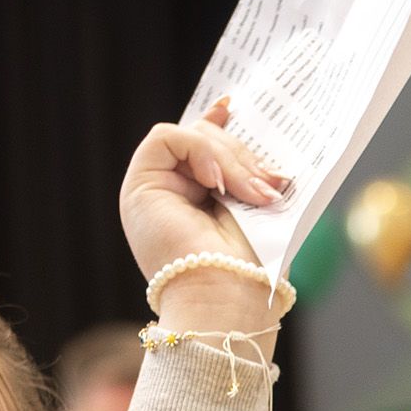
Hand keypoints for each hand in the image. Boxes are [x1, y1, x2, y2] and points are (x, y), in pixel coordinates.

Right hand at [119, 99, 289, 335]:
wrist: (229, 300)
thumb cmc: (250, 270)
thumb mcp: (256, 209)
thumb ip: (247, 176)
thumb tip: (250, 142)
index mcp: (196, 206)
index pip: (201, 150)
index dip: (217, 126)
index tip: (234, 109)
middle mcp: (170, 197)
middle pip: (203, 141)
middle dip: (241, 155)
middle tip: (271, 184)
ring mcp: (152, 191)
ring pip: (188, 136)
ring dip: (229, 158)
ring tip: (254, 194)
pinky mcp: (139, 187)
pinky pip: (166, 138)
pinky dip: (199, 151)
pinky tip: (218, 182)